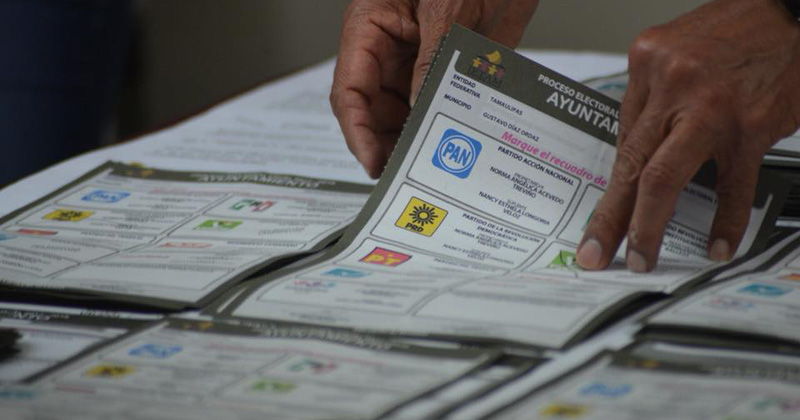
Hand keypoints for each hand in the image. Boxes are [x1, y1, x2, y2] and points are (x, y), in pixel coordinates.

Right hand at [330, 0, 538, 177]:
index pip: (350, 92)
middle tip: (408, 174)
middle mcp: (391, 51)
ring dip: (420, 140)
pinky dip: (450, 127)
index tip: (373, 162)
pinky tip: (461, 144)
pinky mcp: (452, 70)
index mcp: (370, 28)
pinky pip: (444, 107)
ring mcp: (421, 62)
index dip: (357, 132)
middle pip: (375, 113)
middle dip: (388, 144)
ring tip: (435, 165)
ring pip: (408, 116)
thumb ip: (431, 58)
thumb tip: (420, 110)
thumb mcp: (445, 5)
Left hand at [576, 0, 799, 271]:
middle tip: (595, 253)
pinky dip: (725, 221)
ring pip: (663, 179)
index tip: (599, 217)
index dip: (611, 186)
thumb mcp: (677, 52)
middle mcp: (671, 85)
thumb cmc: (735, 31)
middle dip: (609, 218)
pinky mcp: (749, 129)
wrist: (790, 9)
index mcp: (648, 64)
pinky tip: (718, 245)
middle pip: (629, 163)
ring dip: (648, 227)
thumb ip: (657, 98)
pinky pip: (731, 186)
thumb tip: (644, 148)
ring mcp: (709, 109)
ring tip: (640, 257)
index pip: (621, 139)